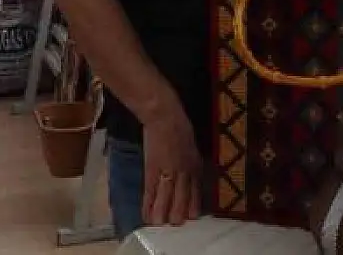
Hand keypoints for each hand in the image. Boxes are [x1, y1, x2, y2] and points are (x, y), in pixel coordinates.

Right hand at [142, 107, 201, 226]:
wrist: (165, 116)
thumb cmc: (179, 125)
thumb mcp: (192, 144)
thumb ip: (191, 159)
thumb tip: (190, 169)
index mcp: (195, 165)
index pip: (196, 191)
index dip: (193, 205)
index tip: (192, 216)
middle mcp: (185, 172)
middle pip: (183, 199)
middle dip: (179, 214)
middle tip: (175, 225)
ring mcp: (169, 172)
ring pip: (168, 199)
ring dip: (163, 214)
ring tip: (160, 225)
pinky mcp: (153, 170)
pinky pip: (151, 192)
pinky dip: (148, 205)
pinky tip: (146, 215)